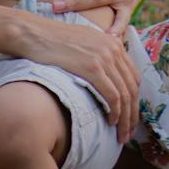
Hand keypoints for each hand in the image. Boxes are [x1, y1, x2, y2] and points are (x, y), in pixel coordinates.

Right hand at [12, 13, 141, 142]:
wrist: (34, 33)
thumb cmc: (52, 41)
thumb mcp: (83, 42)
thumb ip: (98, 55)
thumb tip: (104, 75)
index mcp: (114, 43)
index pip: (133, 78)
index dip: (135, 100)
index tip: (130, 117)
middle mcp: (114, 49)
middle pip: (132, 88)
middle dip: (133, 114)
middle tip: (129, 133)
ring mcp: (105, 58)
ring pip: (124, 95)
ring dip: (126, 118)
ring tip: (122, 135)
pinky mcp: (93, 67)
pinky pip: (112, 95)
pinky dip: (115, 112)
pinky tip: (111, 122)